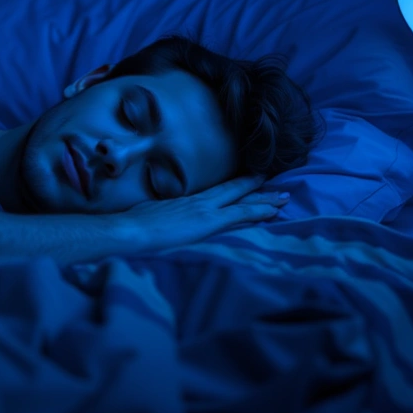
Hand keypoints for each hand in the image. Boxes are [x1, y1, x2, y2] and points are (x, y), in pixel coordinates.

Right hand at [108, 175, 287, 253]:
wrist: (129, 229)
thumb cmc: (132, 226)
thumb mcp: (149, 216)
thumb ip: (162, 217)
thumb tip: (161, 220)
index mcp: (185, 202)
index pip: (216, 194)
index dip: (234, 189)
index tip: (248, 183)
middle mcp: (198, 202)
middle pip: (233, 192)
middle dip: (255, 189)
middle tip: (276, 185)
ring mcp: (205, 210)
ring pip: (242, 201)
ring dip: (264, 199)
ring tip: (283, 196)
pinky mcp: (209, 221)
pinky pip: (240, 214)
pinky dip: (258, 211)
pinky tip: (273, 211)